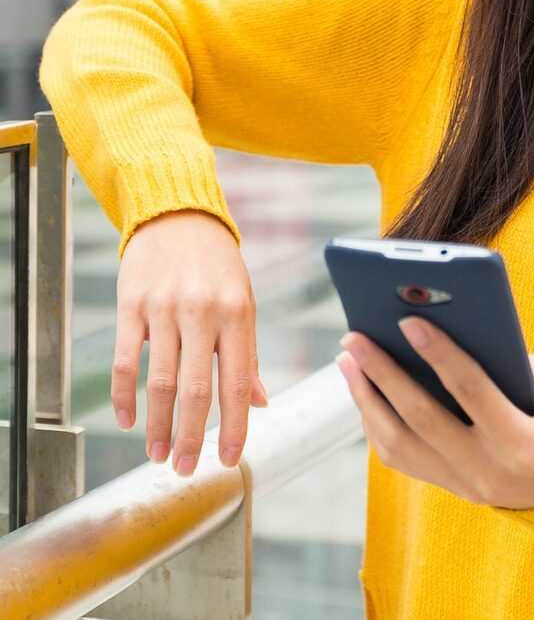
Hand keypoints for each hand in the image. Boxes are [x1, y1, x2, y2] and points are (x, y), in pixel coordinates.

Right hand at [114, 209, 268, 476]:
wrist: (178, 214)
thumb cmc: (218, 264)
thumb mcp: (244, 300)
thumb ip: (247, 352)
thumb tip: (260, 403)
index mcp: (237, 313)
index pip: (238, 382)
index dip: (233, 426)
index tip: (228, 459)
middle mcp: (202, 312)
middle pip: (196, 389)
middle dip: (190, 436)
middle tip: (185, 469)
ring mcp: (164, 308)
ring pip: (159, 381)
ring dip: (157, 425)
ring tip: (157, 456)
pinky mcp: (132, 305)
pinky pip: (124, 360)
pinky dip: (124, 395)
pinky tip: (128, 421)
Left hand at [334, 317, 533, 509]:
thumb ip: (519, 361)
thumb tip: (459, 332)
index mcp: (521, 442)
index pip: (471, 392)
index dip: (440, 354)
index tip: (408, 320)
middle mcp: (486, 471)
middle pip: (421, 418)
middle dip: (383, 373)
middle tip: (355, 338)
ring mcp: (464, 484)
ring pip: (399, 444)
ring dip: (367, 399)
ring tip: (348, 360)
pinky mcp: (450, 486)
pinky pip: (401, 457)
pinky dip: (377, 422)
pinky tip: (365, 390)